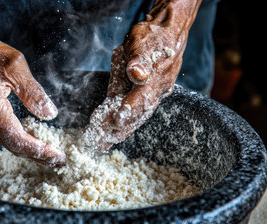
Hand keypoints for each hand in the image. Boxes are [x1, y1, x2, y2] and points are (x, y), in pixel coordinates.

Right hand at [0, 33, 65, 165]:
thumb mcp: (14, 64)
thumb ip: (32, 91)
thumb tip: (50, 114)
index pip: (16, 138)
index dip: (39, 150)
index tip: (57, 156)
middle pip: (12, 146)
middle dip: (37, 155)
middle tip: (59, 160)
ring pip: (6, 142)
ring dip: (28, 148)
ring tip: (50, 153)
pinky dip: (16, 139)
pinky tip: (31, 139)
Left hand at [84, 13, 186, 151]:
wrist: (167, 34)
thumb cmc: (151, 37)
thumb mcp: (143, 41)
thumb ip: (140, 59)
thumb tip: (137, 74)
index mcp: (154, 77)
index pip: (141, 97)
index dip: (129, 109)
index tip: (116, 120)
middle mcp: (156, 91)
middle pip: (138, 114)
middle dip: (118, 129)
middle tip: (99, 142)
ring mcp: (153, 96)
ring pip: (136, 118)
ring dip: (119, 132)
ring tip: (101, 145)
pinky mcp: (146, 98)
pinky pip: (135, 115)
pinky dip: (123, 127)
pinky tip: (111, 137)